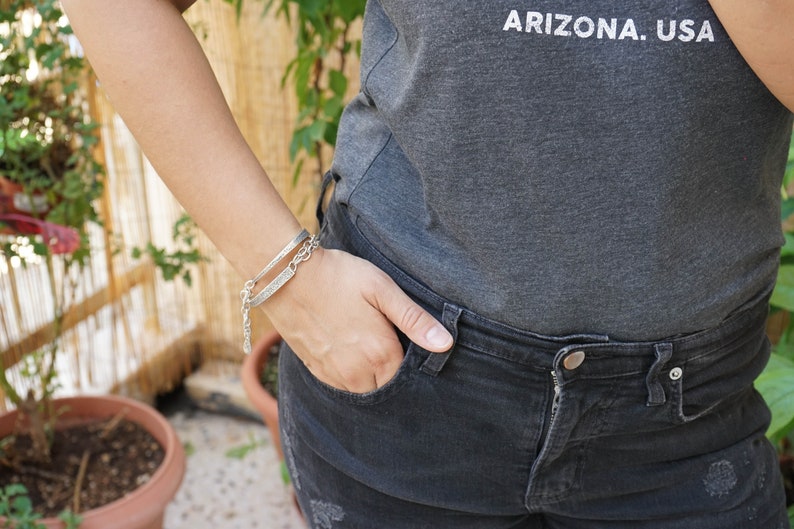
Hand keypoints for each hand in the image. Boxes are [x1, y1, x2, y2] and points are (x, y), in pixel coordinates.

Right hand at [260, 247, 453, 392]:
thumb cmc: (339, 277)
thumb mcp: (382, 289)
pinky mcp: (315, 370)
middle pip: (387, 388)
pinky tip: (350, 353)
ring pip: (364, 391)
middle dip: (393, 374)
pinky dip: (350, 376)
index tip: (412, 347)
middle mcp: (357, 373)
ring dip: (372, 378)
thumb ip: (414, 320)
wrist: (286, 276)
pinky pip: (341, 386)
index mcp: (380, 354)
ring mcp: (333, 374)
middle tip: (391, 346)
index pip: (408, 377)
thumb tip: (446, 344)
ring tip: (371, 349)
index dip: (414, 364)